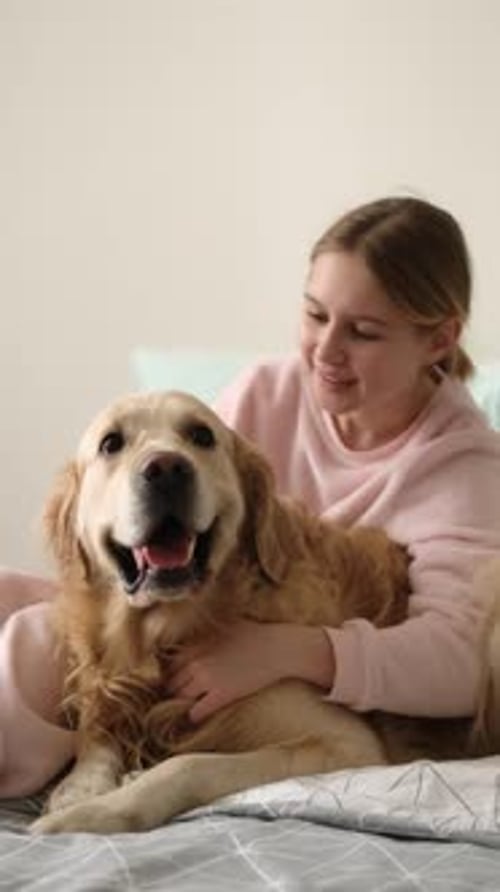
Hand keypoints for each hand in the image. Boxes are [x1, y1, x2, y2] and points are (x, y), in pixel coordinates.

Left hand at [167, 620, 334, 722]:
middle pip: (171, 682)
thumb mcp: (224, 625)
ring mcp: (208, 678)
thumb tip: (193, 633)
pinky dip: (194, 716)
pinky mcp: (222, 694)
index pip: (168, 663)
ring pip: (180, 698)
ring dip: (181, 703)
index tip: (175, 679)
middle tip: (179, 696)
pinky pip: (197, 712)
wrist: (279, 648)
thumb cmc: (255, 634)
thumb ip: (205, 632)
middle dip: (173, 689)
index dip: (171, 673)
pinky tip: (197, 716)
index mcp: (196, 642)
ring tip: (186, 706)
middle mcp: (197, 660)